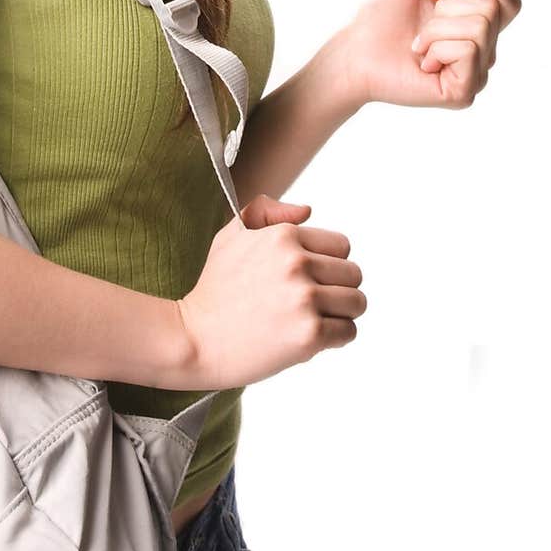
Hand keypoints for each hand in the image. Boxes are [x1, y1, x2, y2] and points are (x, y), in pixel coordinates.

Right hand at [176, 196, 365, 389]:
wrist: (193, 339)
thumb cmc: (213, 290)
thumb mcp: (231, 236)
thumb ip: (266, 212)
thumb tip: (307, 211)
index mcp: (283, 236)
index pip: (341, 245)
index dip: (328, 263)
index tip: (309, 279)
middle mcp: (297, 264)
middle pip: (354, 274)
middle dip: (337, 288)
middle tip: (311, 303)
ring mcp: (304, 300)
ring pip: (357, 302)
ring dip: (340, 313)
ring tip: (312, 319)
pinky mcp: (309, 335)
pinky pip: (348, 332)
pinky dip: (335, 338)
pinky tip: (309, 338)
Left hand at [345, 0, 522, 109]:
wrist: (355, 50)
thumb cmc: (382, 17)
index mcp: (476, 26)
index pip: (510, 3)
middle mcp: (483, 52)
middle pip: (495, 10)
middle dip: (450, 6)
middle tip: (424, 24)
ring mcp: (477, 74)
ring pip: (480, 28)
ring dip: (436, 29)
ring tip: (418, 44)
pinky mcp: (465, 92)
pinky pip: (468, 51)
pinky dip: (436, 48)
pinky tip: (422, 63)